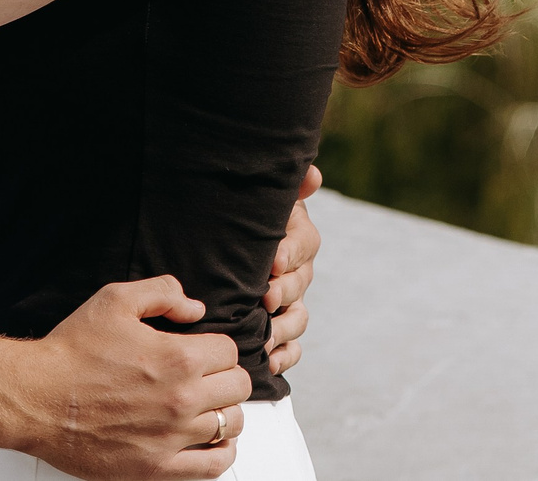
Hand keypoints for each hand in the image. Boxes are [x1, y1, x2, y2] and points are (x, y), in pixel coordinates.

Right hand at [0, 277, 250, 480]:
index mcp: (178, 357)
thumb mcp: (115, 300)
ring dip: (224, 412)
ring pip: (230, 425)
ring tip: (208, 406)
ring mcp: (170, 437)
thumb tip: (195, 308)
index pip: (230, 351)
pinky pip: (211, 466)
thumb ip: (163, 293)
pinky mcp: (155, 468)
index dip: (217, 347)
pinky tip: (212, 442)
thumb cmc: (71, 352)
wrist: (35, 397)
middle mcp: (181, 399)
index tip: (202, 351)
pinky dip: (220, 453)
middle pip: (238, 387)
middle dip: (225, 376)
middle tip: (207, 376)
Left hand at [264, 165, 322, 375]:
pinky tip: (268, 362)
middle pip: (300, 285)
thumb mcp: (262, 204)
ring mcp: (289, 304)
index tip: (273, 261)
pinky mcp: (279, 330)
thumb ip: (287, 190)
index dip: (291, 254)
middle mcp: (297, 272)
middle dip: (285, 292)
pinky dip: (283, 357)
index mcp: (295, 238)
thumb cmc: (243, 222)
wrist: (225, 248)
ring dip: (283, 329)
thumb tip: (312, 175)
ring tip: (263, 336)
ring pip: (298, 319)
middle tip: (265, 297)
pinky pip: (290, 348)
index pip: (303, 245)